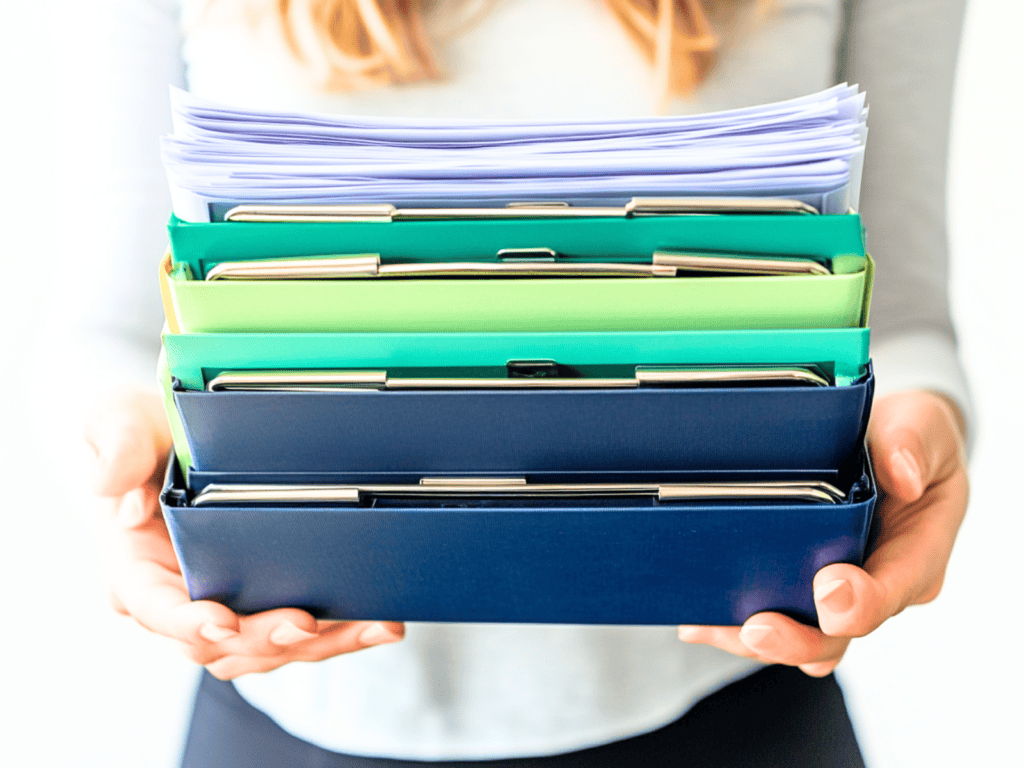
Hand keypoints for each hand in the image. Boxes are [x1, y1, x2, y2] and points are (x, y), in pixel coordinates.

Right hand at [87, 387, 403, 679]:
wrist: (177, 440)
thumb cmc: (143, 432)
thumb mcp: (119, 419)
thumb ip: (117, 444)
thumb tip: (114, 491)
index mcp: (136, 568)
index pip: (156, 609)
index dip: (188, 622)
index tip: (223, 621)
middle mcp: (177, 600)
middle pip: (220, 642)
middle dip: (266, 637)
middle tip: (308, 622)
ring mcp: (222, 606)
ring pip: (266, 649)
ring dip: (318, 646)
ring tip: (368, 627)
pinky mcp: (261, 603)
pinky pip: (297, 635)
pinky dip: (339, 633)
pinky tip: (379, 622)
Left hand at [677, 389, 968, 675]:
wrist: (892, 441)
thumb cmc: (911, 437)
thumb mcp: (922, 424)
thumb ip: (913, 444)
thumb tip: (903, 475)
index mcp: (914, 553)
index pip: (893, 590)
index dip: (861, 601)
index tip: (829, 589)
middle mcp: (877, 584)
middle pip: (840, 633)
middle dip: (797, 638)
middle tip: (756, 629)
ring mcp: (837, 590)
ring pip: (800, 637)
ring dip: (752, 639)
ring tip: (706, 626)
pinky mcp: (802, 585)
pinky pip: (771, 616)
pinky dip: (732, 622)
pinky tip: (695, 618)